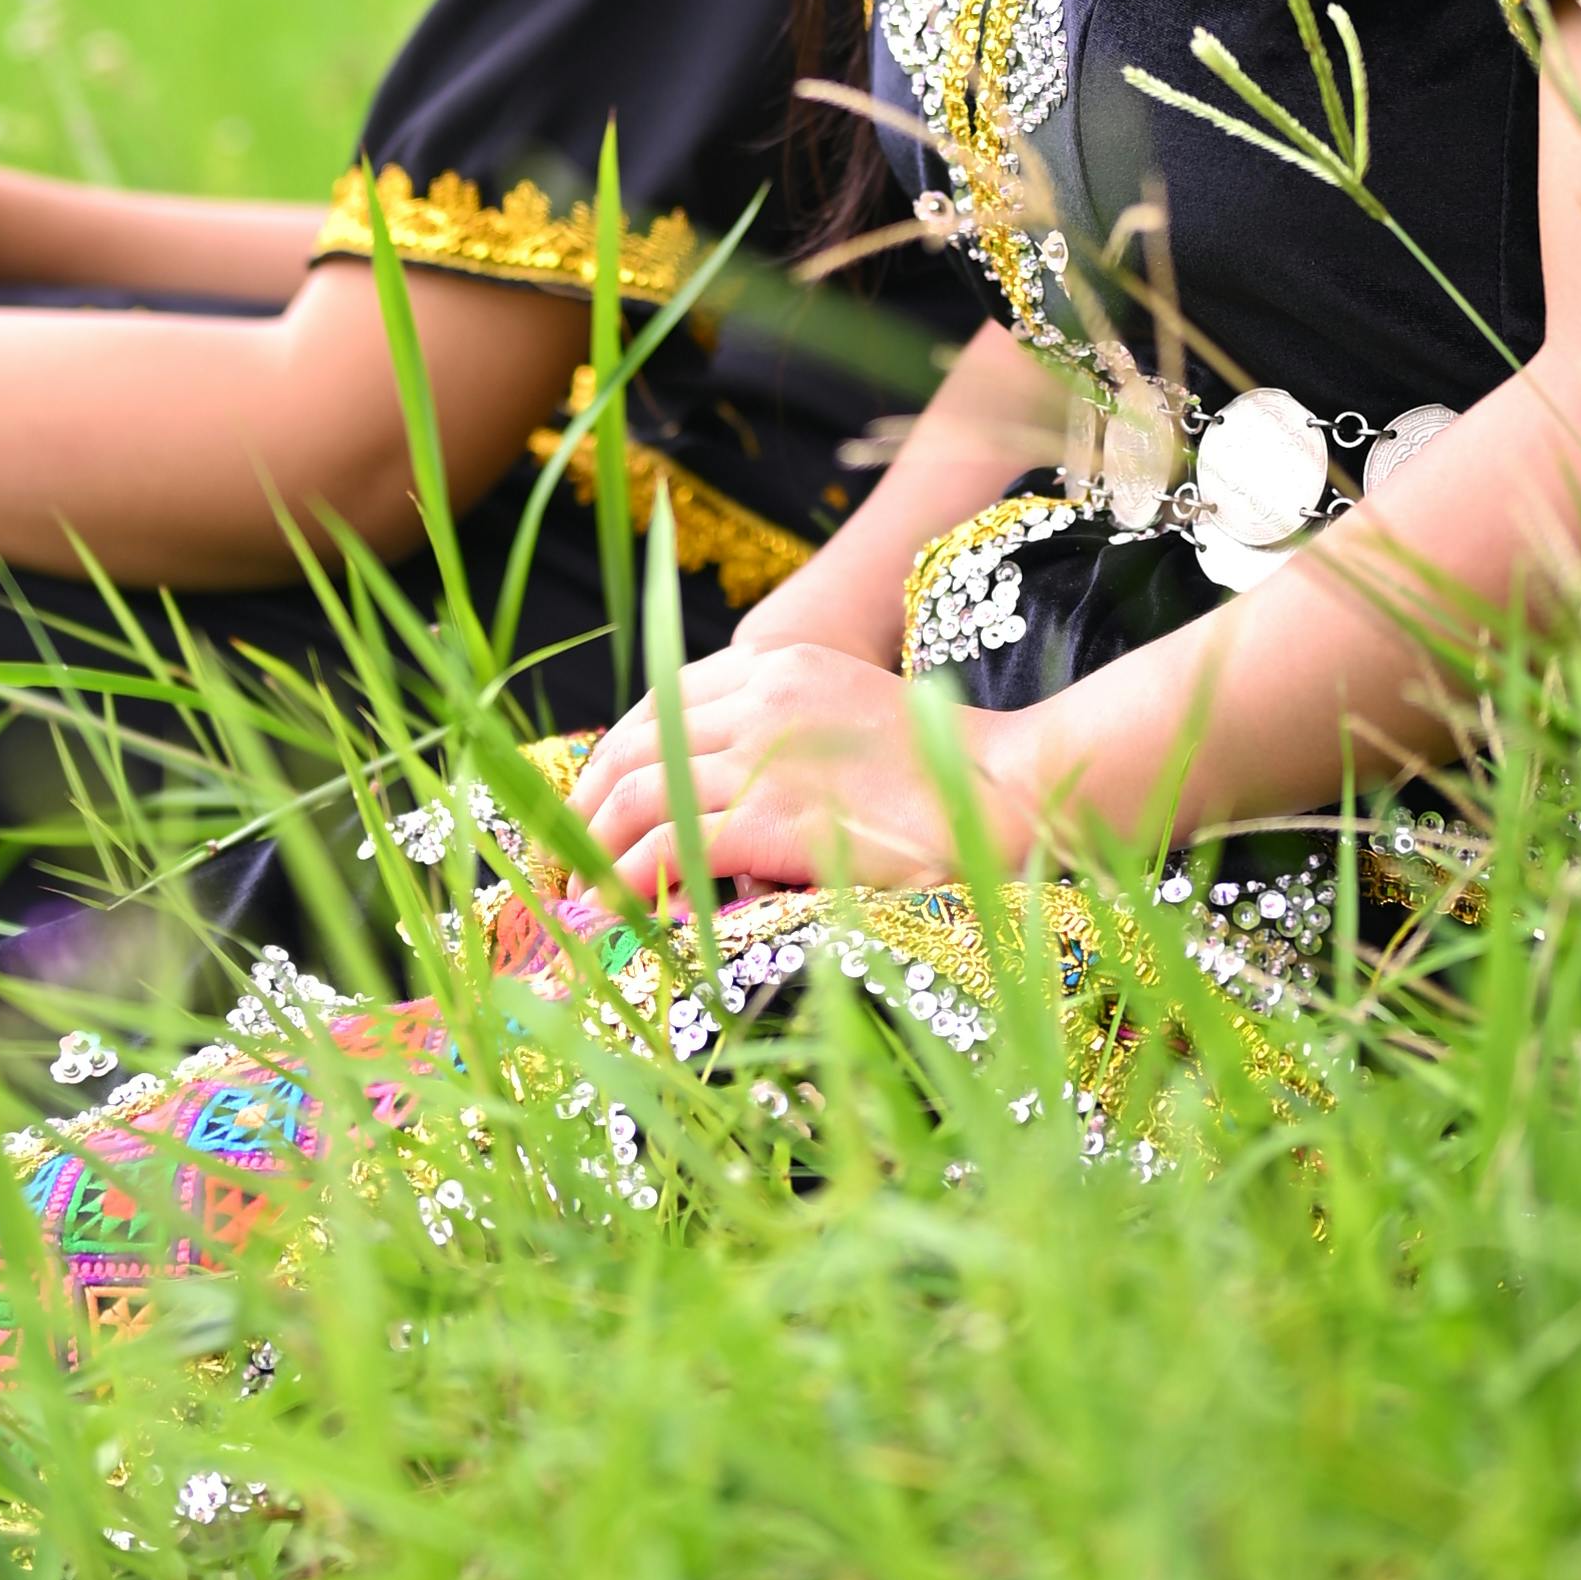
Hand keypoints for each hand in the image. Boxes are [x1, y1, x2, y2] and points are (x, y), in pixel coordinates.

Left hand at [573, 635, 1034, 901]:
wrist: (1016, 791)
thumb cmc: (941, 776)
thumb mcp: (847, 719)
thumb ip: (780, 734)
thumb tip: (707, 798)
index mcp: (778, 665)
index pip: (658, 704)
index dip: (610, 760)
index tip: (590, 811)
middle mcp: (763, 694)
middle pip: (633, 743)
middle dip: (583, 806)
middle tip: (564, 862)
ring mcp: (769, 752)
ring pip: (638, 792)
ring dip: (594, 848)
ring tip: (581, 897)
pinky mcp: (780, 816)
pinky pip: (671, 845)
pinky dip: (632, 881)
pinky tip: (626, 914)